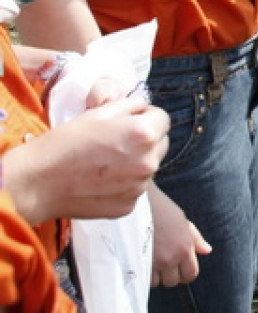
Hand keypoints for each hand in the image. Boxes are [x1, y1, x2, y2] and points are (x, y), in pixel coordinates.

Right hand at [4, 97, 170, 225]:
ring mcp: (139, 188)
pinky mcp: (128, 206)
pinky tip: (100, 180)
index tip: (129, 119)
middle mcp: (148, 163)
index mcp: (143, 135)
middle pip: (161, 143)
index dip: (146, 115)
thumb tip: (142, 108)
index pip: (163, 118)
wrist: (38, 182)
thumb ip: (128, 106)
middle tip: (117, 139)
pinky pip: (135, 187)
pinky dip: (125, 182)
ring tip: (105, 161)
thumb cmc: (64, 143)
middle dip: (145, 138)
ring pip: (148, 167)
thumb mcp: (98, 113)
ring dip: (136, 161)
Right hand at [148, 184, 210, 287]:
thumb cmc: (162, 209)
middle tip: (164, 265)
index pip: (190, 274)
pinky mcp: (138, 262)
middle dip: (170, 275)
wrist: (139, 202)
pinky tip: (142, 263)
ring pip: (157, 282)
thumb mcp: (183, 221)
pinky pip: (143, 279)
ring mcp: (154, 262)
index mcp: (185, 249)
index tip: (180, 270)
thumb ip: (195, 239)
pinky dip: (143, 274)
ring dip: (155, 276)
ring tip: (152, 263)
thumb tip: (207, 250)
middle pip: (173, 281)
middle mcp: (171, 258)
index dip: (186, 274)